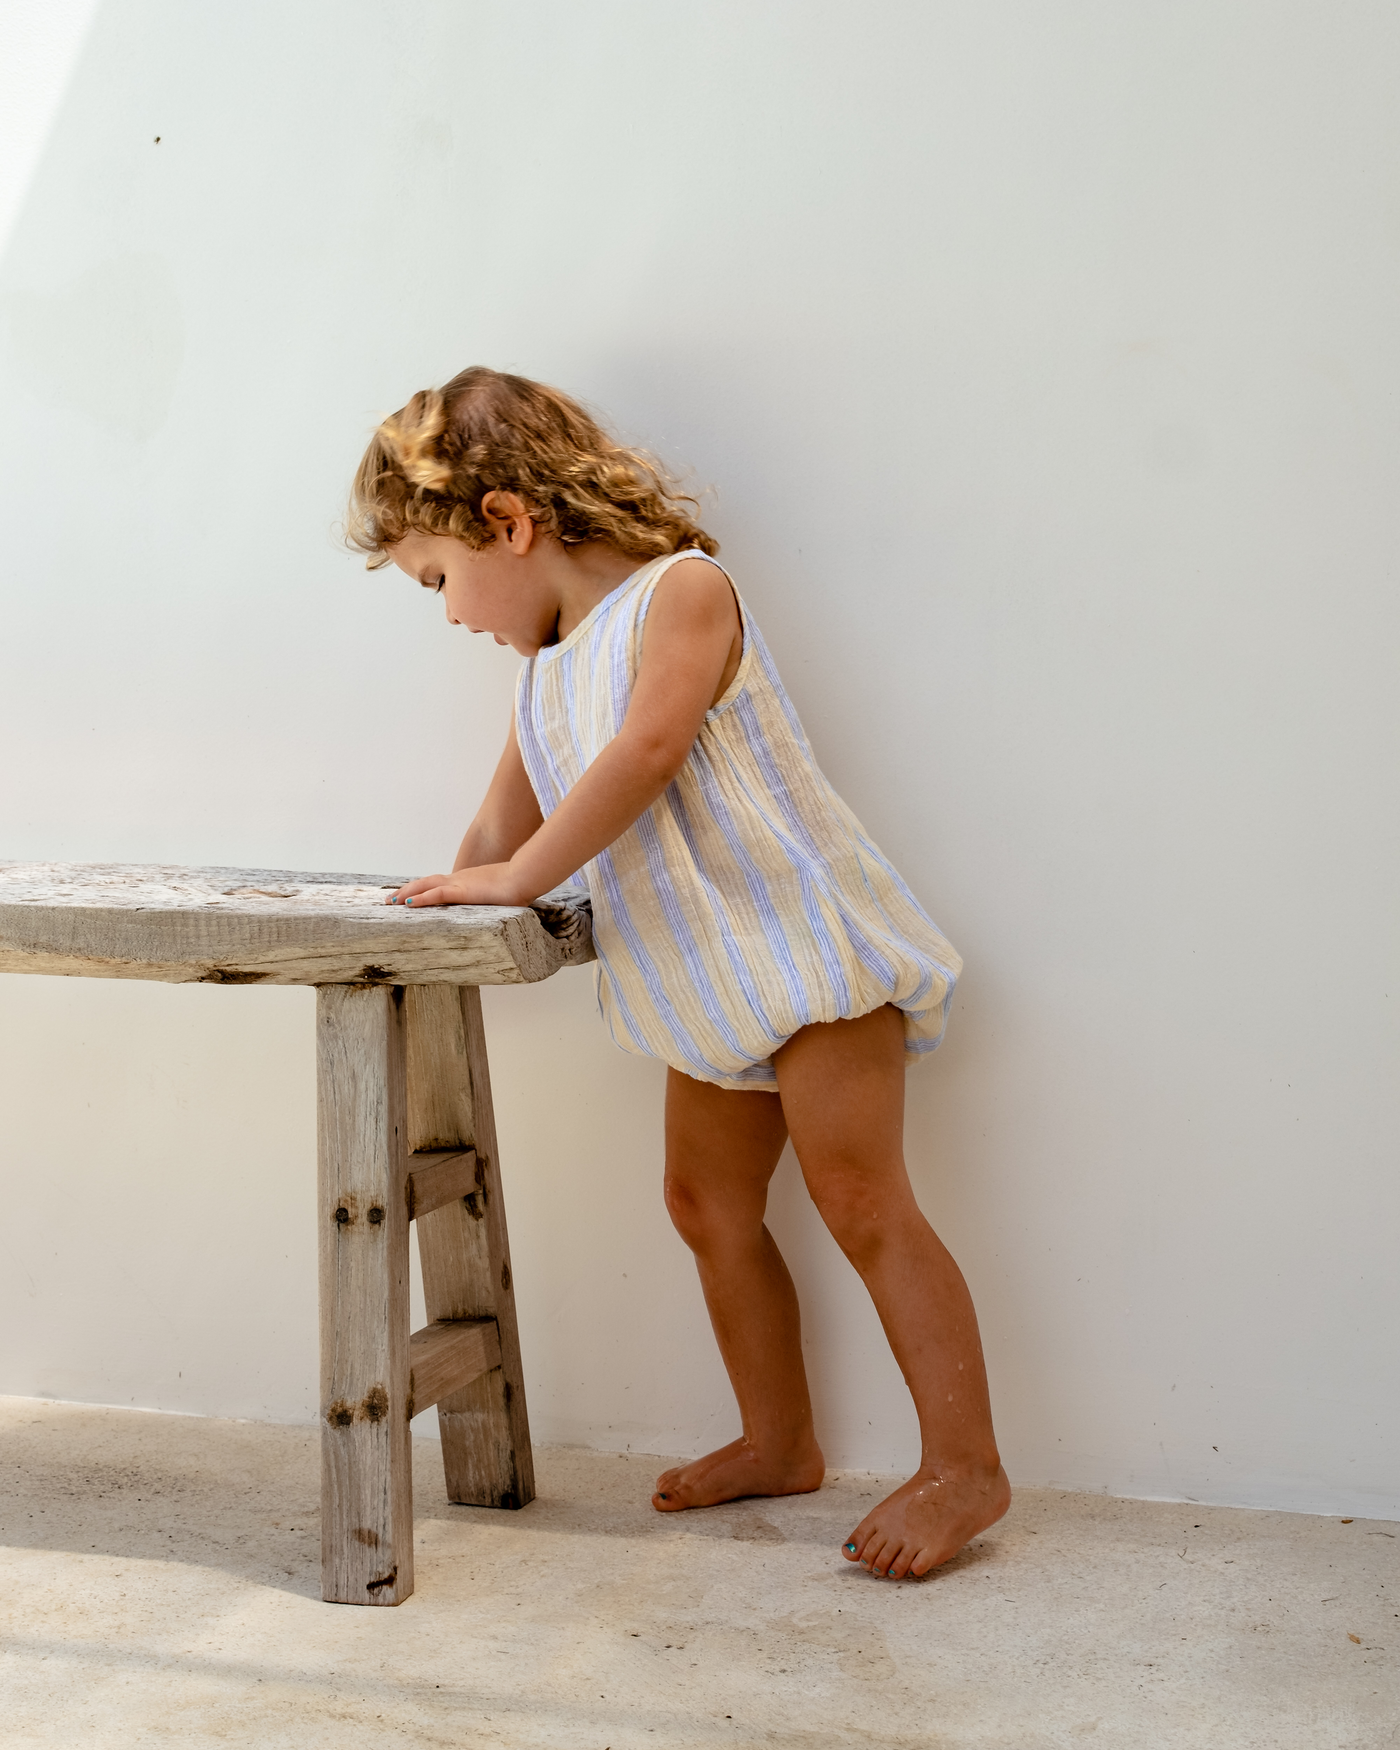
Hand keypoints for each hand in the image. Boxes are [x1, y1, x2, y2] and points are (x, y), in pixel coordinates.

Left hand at [387, 864, 524, 906]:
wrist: (526, 876)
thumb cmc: (520, 885)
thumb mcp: (503, 896)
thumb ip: (496, 901)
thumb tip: (499, 909)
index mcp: (468, 881)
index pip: (440, 884)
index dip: (423, 889)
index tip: (410, 896)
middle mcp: (460, 879)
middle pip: (427, 882)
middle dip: (407, 890)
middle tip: (390, 899)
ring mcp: (461, 884)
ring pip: (426, 887)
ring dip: (407, 894)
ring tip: (391, 902)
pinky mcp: (464, 891)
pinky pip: (438, 895)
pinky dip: (422, 898)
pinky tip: (409, 904)